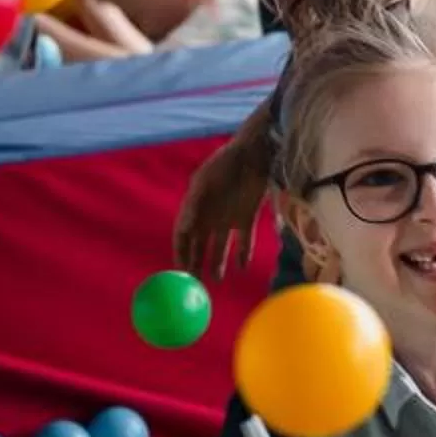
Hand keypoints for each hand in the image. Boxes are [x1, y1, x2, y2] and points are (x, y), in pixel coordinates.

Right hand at [174, 127, 274, 277]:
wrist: (254, 152)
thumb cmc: (225, 163)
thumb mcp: (205, 182)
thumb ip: (193, 206)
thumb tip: (182, 230)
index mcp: (195, 207)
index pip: (183, 236)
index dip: (181, 253)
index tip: (180, 270)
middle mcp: (209, 215)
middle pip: (199, 245)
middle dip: (196, 264)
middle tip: (195, 284)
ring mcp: (228, 217)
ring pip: (220, 247)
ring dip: (217, 263)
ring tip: (216, 280)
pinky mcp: (247, 217)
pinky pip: (244, 241)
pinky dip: (243, 254)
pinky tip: (241, 267)